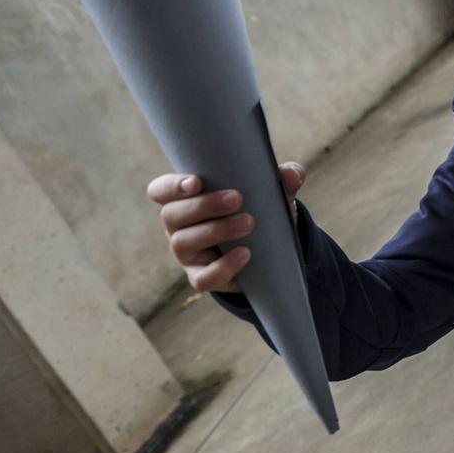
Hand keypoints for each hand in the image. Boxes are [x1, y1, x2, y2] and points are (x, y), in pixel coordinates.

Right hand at [147, 162, 305, 293]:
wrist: (267, 247)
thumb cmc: (257, 207)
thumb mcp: (270, 191)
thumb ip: (282, 178)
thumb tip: (292, 174)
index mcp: (185, 198)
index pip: (161, 190)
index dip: (172, 186)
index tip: (196, 181)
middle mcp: (178, 226)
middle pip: (171, 215)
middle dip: (203, 205)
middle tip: (237, 198)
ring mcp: (187, 254)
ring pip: (183, 243)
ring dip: (215, 231)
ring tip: (248, 223)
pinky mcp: (201, 277)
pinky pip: (203, 278)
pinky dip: (223, 267)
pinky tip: (245, 254)